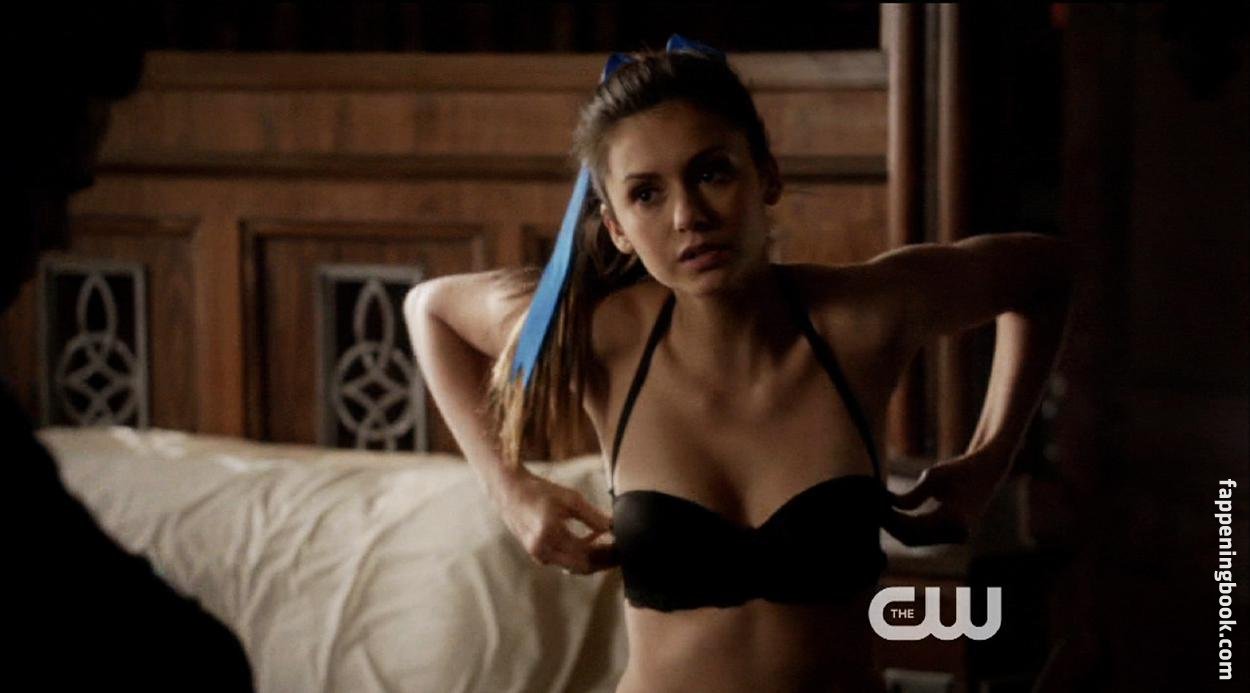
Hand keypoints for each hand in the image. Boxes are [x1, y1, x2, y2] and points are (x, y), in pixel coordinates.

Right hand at [495, 466, 616, 574]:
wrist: (509, 492)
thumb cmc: (540, 491)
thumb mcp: (571, 499)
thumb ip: (594, 516)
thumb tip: (615, 528)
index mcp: (551, 536)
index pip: (587, 557)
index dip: (607, 556)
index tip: (623, 548)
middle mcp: (543, 551)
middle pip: (582, 567)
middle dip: (603, 561)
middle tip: (620, 551)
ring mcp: (538, 555)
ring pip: (574, 566)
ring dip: (592, 557)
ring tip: (610, 544)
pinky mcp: (537, 554)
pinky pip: (564, 560)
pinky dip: (579, 553)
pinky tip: (591, 539)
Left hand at [883, 446, 1011, 546]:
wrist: (988, 472)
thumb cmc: (961, 469)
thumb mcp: (934, 477)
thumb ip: (912, 495)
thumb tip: (888, 506)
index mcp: (955, 520)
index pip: (913, 527)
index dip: (891, 519)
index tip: (875, 506)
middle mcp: (958, 534)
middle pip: (912, 538)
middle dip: (891, 526)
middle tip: (872, 510)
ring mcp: (956, 537)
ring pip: (917, 540)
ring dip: (897, 528)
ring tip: (879, 511)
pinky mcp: (952, 535)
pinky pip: (924, 536)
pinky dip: (907, 527)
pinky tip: (891, 514)